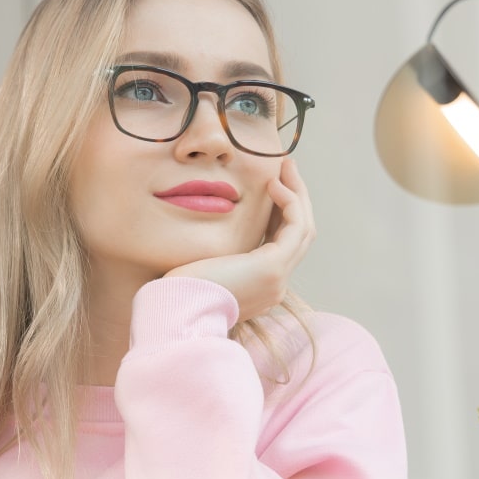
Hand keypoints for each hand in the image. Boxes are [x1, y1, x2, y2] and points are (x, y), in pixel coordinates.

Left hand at [164, 157, 314, 322]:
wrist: (174, 312)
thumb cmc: (177, 292)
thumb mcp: (202, 267)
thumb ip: (216, 253)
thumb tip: (208, 233)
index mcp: (259, 287)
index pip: (282, 245)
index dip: (281, 212)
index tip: (272, 186)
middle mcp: (274, 286)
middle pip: (300, 236)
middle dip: (296, 198)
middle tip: (288, 168)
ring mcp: (277, 279)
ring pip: (303, 229)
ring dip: (297, 194)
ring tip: (285, 166)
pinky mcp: (271, 269)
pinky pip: (296, 227)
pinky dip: (289, 203)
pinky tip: (274, 184)